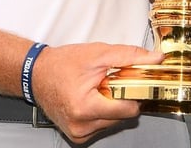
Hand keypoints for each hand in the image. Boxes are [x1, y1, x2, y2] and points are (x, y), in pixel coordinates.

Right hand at [30, 42, 161, 143]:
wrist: (36, 73)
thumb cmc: (60, 64)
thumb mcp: (98, 54)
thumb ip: (129, 57)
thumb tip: (154, 60)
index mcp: (85, 107)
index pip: (129, 109)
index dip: (134, 93)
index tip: (133, 82)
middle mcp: (81, 126)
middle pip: (122, 117)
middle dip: (121, 98)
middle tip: (109, 82)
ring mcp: (78, 133)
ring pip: (113, 123)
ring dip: (111, 106)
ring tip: (98, 90)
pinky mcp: (77, 135)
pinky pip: (102, 126)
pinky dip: (102, 113)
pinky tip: (92, 99)